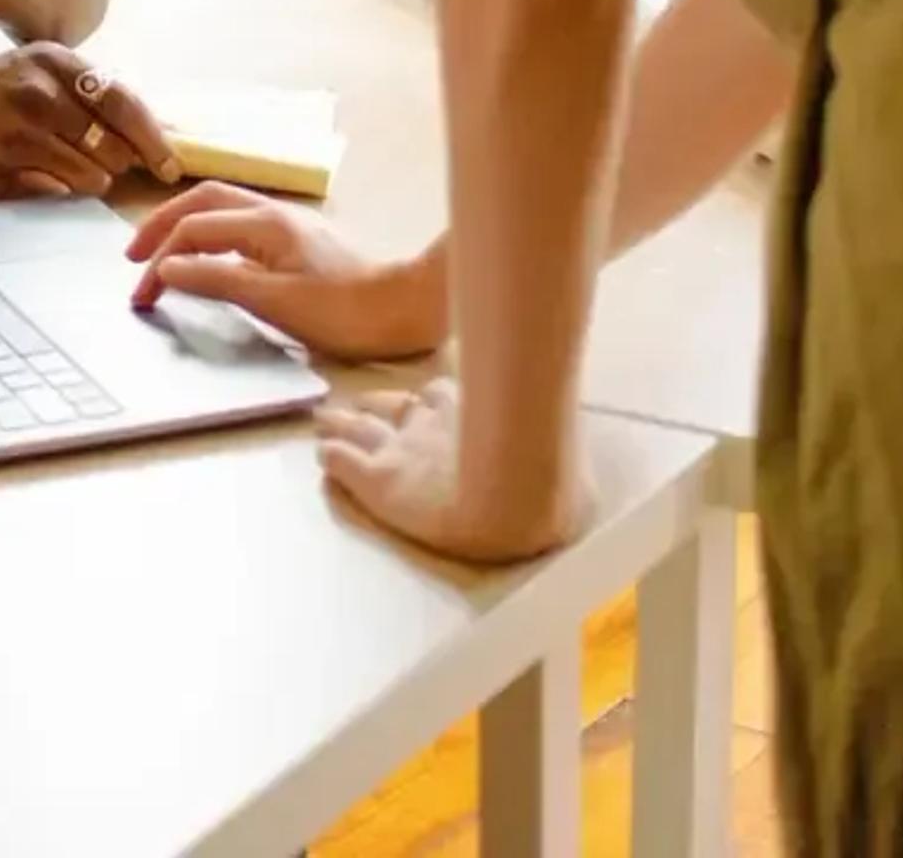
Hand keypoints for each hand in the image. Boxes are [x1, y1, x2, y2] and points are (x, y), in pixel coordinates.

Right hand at [0, 44, 183, 201]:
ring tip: (49, 169)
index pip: (126, 103)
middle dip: (117, 165)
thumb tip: (149, 137)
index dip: (155, 140)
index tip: (170, 167)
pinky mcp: (1, 159)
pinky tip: (24, 175)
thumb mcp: (30, 79)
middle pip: (116, 144)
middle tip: (103, 172)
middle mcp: (42, 86)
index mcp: (55, 61)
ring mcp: (20, 123)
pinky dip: (51, 190)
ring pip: (90, 173)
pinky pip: (54, 190)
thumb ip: (82, 101)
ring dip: (83, 182)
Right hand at [126, 184, 449, 359]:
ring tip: (159, 250)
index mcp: (263, 223)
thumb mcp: (274, 302)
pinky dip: (209, 233)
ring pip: (221, 208)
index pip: (193, 231)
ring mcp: (287, 225)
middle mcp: (272, 214)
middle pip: (201, 202)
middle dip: (161, 225)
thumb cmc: (344, 311)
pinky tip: (207, 256)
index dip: (159, 261)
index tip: (141, 297)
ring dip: (184, 224)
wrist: (407, 308)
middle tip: (132, 257)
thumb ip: (217, 280)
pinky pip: (238, 224)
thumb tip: (166, 268)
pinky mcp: (298, 241)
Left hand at [314, 378, 586, 564]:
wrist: (515, 502)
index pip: (436, 399)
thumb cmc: (542, 481)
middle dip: (371, 407)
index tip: (414, 404)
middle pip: (391, 408)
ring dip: (340, 425)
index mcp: (470, 415)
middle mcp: (430, 425)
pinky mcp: (379, 481)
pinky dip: (333, 457)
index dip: (422, 403)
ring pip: (359, 429)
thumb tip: (581, 461)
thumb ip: (549, 451)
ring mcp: (401, 451)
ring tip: (322, 421)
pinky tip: (322, 454)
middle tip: (350, 406)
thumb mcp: (551, 460)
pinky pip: (345, 463)